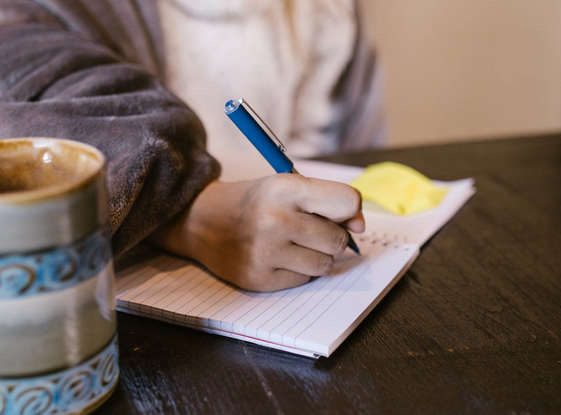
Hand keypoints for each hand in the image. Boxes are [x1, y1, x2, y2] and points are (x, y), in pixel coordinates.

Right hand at [148, 174, 364, 291]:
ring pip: (324, 264)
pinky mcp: (259, 278)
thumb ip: (328, 201)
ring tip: (292, 243)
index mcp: (284, 188)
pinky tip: (277, 257)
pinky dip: (297, 270)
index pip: (347, 202)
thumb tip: (360, 229)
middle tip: (307, 229)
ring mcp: (266, 252)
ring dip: (316, 256)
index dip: (350, 211)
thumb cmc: (255, 202)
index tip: (342, 215)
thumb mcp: (287, 187)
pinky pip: (304, 280)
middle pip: (338, 240)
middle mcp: (275, 219)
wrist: (201, 221)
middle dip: (330, 236)